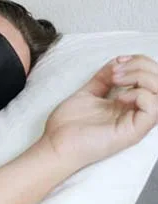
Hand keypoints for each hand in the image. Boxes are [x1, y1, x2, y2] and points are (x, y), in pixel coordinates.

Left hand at [42, 55, 157, 168]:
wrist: (55, 142)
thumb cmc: (68, 125)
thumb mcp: (88, 94)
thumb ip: (103, 79)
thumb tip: (117, 61)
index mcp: (129, 103)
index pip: (152, 77)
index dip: (140, 62)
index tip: (118, 61)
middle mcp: (136, 112)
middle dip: (141, 66)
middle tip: (116, 71)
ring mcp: (136, 122)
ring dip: (142, 77)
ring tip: (117, 80)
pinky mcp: (134, 132)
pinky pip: (154, 108)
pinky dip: (140, 94)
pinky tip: (120, 97)